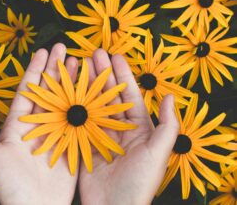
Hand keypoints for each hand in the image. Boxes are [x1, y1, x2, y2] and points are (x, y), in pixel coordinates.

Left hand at [0, 43, 78, 204]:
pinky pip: (79, 120)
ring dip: (72, 82)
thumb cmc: (10, 186)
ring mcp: (57, 134)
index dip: (35, 70)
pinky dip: (85, 104)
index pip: (28, 91)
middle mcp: (39, 126)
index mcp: (18, 125)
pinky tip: (91, 90)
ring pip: (65, 102)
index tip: (43, 51)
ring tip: (80, 63)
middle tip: (65, 49)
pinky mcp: (72, 144)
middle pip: (49, 92)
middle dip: (56, 70)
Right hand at [78, 49, 179, 204]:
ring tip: (77, 67)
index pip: (129, 95)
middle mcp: (118, 129)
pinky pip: (78, 122)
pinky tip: (66, 92)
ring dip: (86, 86)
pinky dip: (73, 107)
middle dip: (101, 74)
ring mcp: (100, 136)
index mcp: (138, 128)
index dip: (122, 75)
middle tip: (91, 55)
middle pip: (108, 96)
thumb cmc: (139, 182)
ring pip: (92, 105)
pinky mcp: (84, 145)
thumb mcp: (158, 153)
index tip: (114, 56)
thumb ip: (167, 125)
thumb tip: (170, 96)